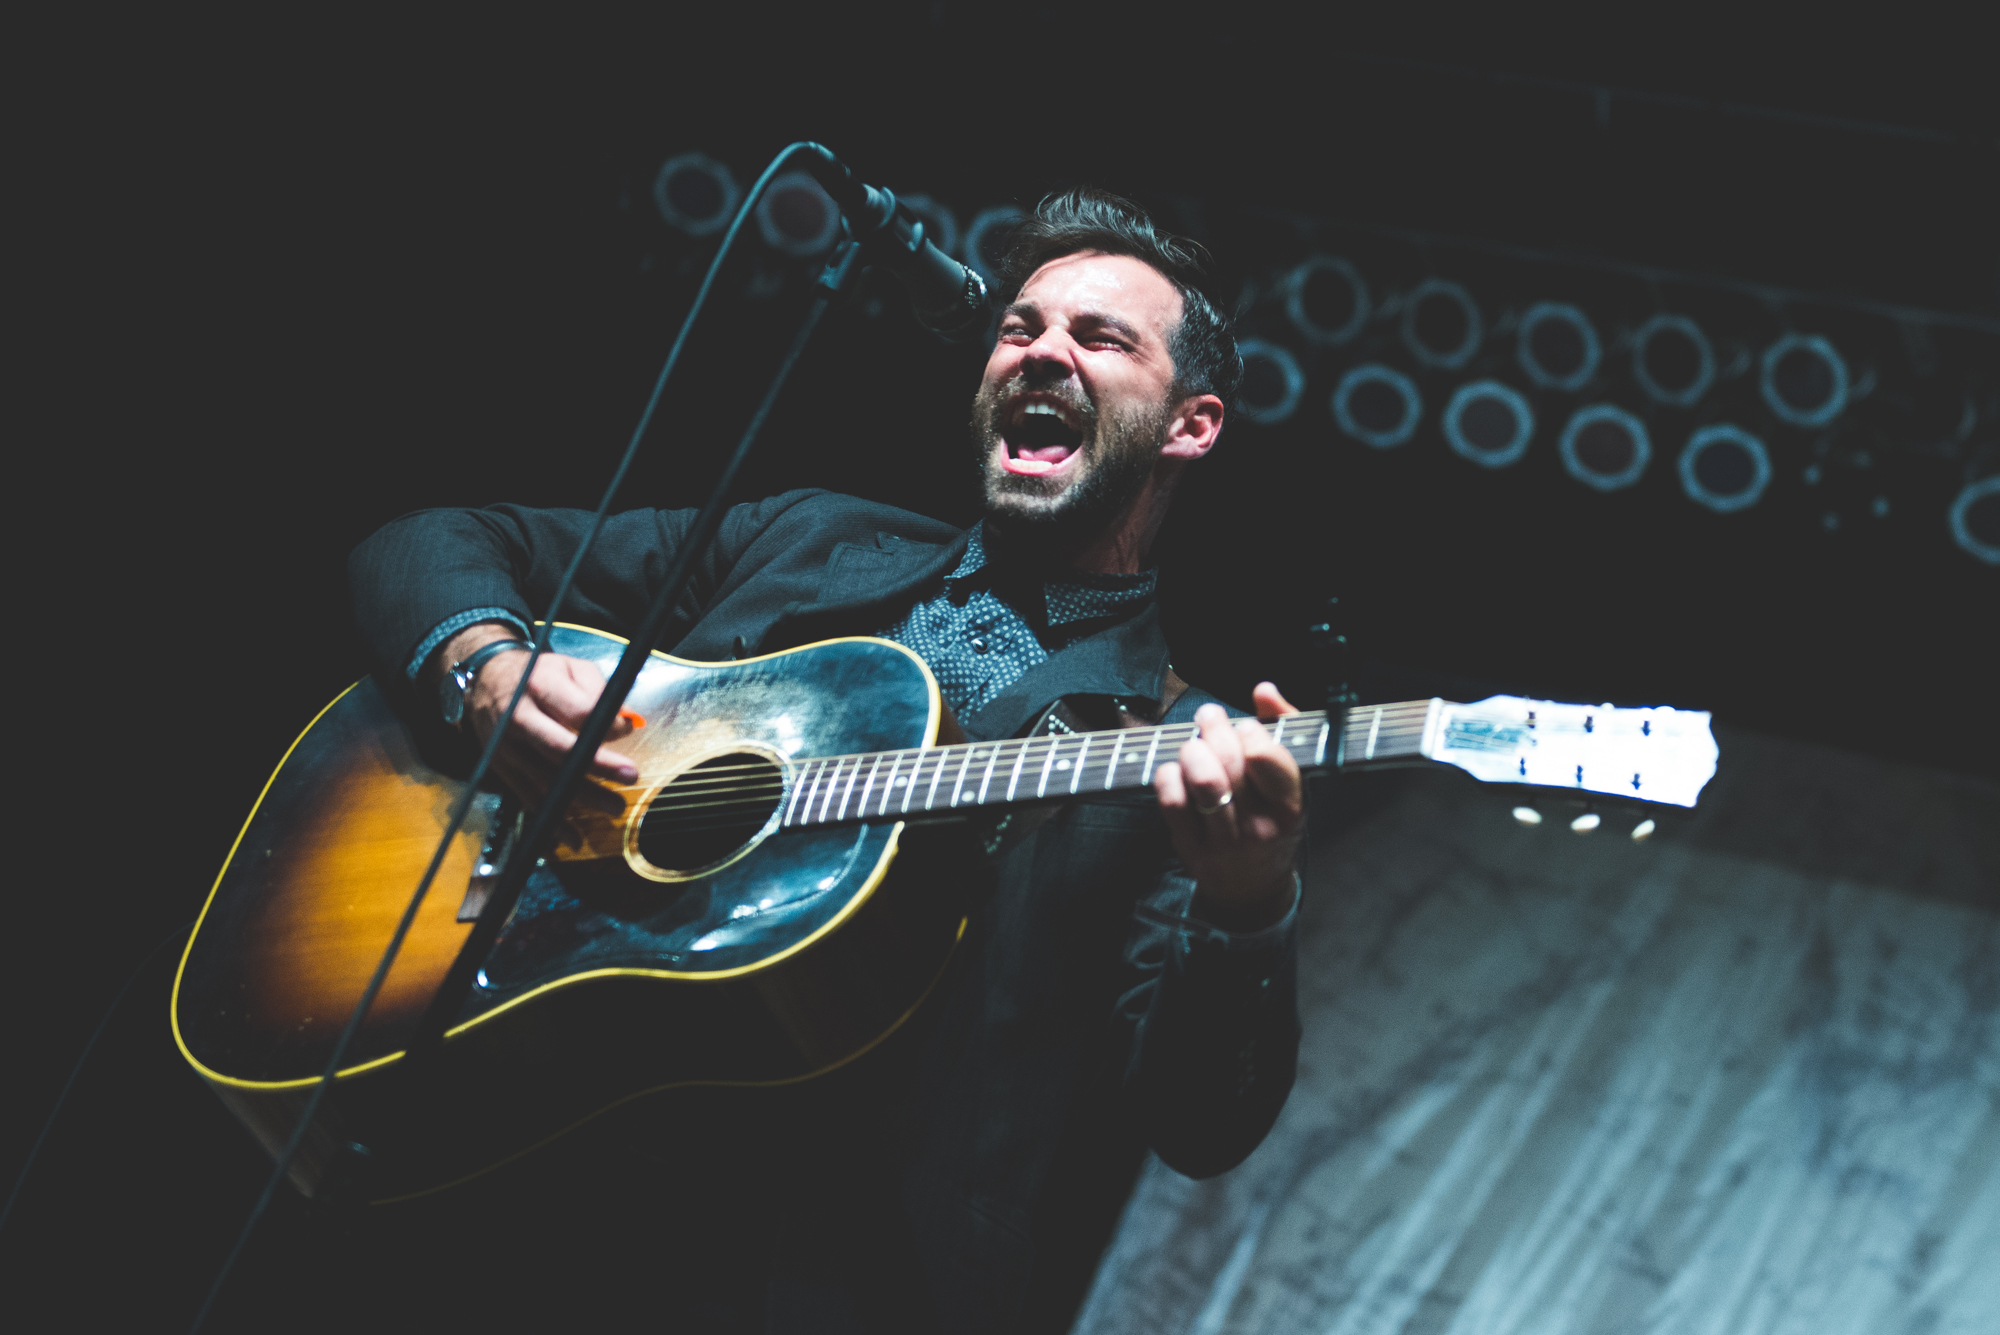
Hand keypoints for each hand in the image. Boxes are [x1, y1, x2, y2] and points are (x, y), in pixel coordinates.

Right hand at [435, 625, 638, 810]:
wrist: (486, 681)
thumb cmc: (539, 675)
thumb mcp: (570, 667)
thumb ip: (599, 692)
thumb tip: (628, 722)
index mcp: (539, 686)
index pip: (578, 710)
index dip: (606, 724)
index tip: (629, 730)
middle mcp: (518, 718)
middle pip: (560, 748)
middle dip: (598, 765)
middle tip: (631, 776)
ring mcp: (506, 747)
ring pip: (545, 778)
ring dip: (583, 797)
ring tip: (615, 806)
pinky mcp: (501, 768)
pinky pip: (527, 798)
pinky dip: (551, 820)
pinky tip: (573, 836)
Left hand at [1153, 683, 1304, 931]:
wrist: (1252, 884)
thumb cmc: (1271, 819)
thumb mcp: (1290, 781)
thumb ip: (1282, 727)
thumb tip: (1264, 690)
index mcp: (1290, 807)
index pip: (1268, 759)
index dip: (1250, 731)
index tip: (1244, 726)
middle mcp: (1260, 827)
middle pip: (1230, 762)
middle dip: (1214, 727)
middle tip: (1209, 716)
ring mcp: (1224, 841)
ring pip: (1202, 780)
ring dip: (1192, 749)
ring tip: (1194, 742)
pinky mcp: (1190, 847)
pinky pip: (1172, 799)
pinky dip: (1168, 774)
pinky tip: (1176, 769)